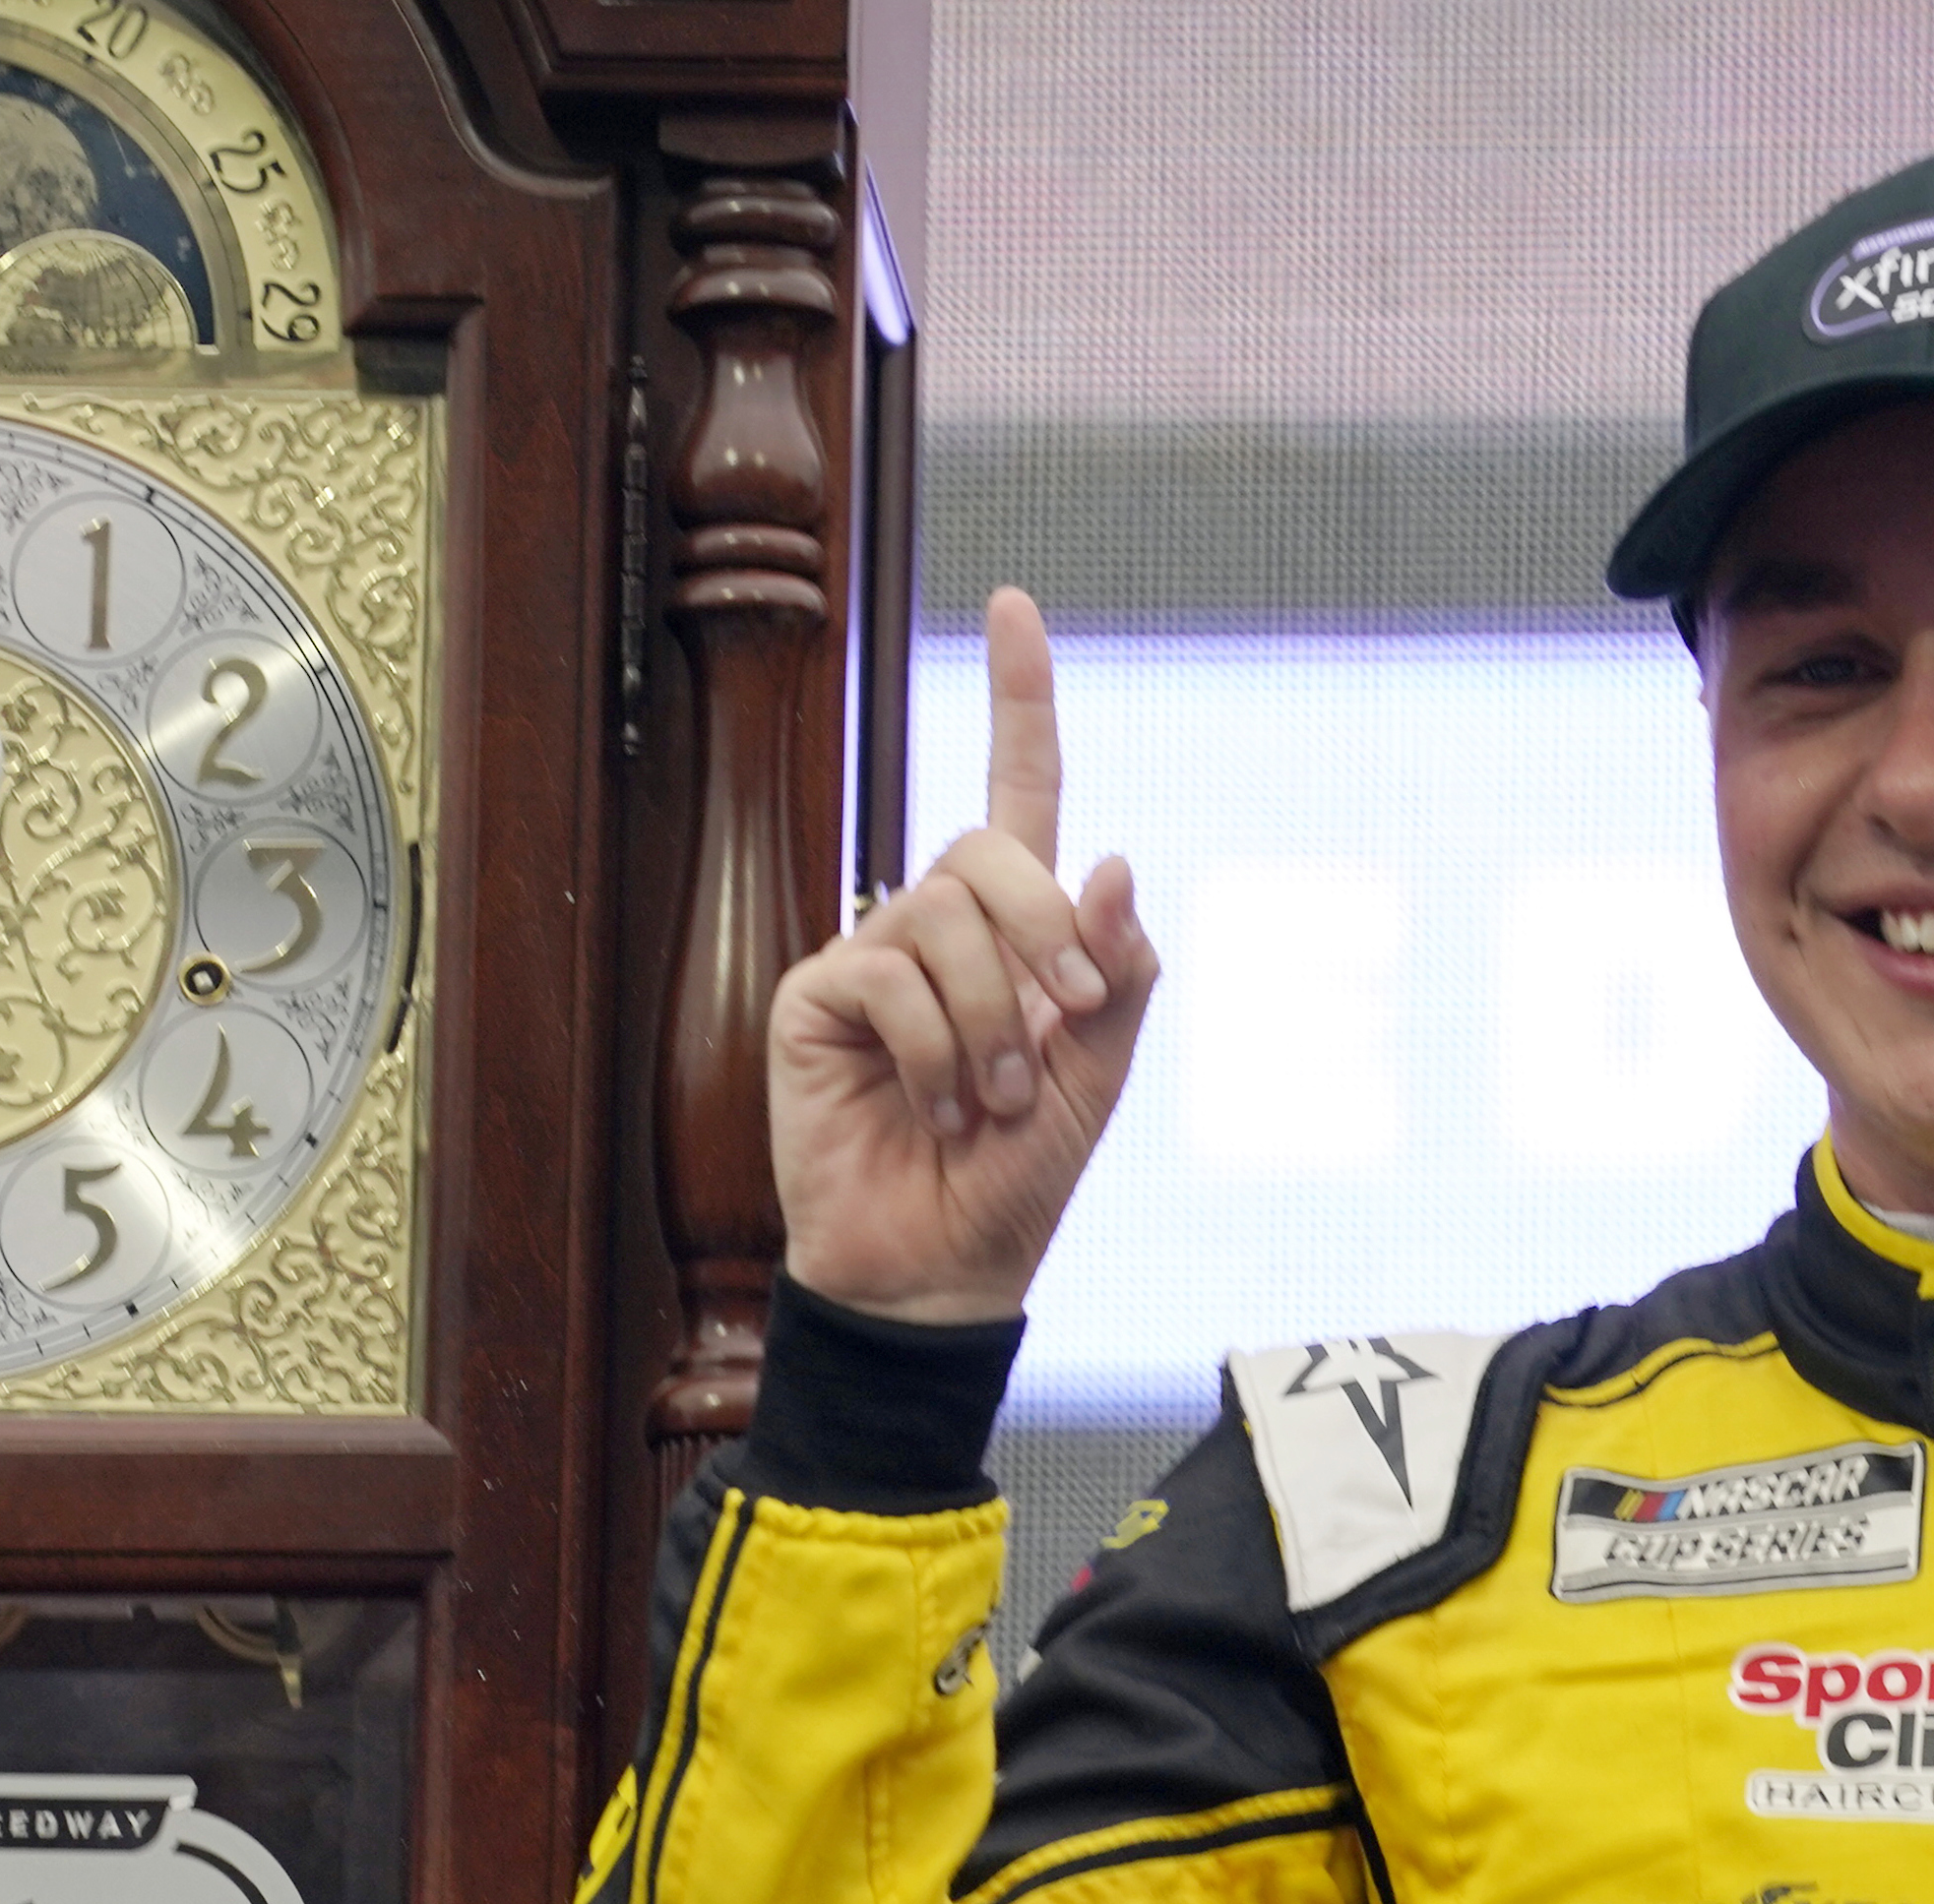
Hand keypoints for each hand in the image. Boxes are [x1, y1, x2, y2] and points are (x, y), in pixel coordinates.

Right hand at [772, 587, 1160, 1324]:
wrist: (940, 1268)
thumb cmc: (1016, 1180)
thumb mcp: (1097, 1075)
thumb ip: (1117, 973)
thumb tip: (1115, 862)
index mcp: (1015, 932)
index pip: (1018, 790)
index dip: (1020, 700)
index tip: (1016, 604)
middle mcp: (936, 927)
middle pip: (988, 849)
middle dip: (1045, 931)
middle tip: (1065, 1021)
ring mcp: (870, 959)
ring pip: (943, 917)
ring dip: (992, 1021)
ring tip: (989, 1104)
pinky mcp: (816, 1000)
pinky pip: (888, 973)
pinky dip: (936, 1047)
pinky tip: (934, 1106)